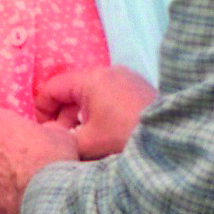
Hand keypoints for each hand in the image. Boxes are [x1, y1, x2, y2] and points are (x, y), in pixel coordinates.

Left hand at [0, 108, 77, 213]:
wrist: (48, 198)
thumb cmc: (53, 160)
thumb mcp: (60, 134)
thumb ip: (46, 129)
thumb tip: (44, 133)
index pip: (0, 121)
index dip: (15, 132)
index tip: (27, 143)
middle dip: (0, 151)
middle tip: (21, 164)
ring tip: (18, 184)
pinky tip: (11, 198)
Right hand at [36, 65, 156, 159]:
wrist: (171, 137)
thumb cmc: (127, 136)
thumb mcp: (88, 142)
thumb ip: (62, 139)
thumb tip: (49, 136)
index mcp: (91, 79)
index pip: (52, 87)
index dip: (42, 109)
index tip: (43, 130)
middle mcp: (107, 71)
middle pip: (71, 90)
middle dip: (62, 116)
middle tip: (61, 139)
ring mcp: (125, 77)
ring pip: (89, 93)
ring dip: (79, 115)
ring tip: (81, 139)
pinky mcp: (137, 87)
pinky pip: (107, 94)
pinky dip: (97, 111)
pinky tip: (101, 132)